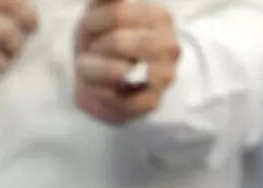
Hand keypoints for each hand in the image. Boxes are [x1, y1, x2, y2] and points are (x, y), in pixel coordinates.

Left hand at [74, 0, 179, 123]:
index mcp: (160, 16)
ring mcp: (166, 76)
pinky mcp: (154, 102)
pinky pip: (119, 100)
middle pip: (118, 43)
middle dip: (95, 48)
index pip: (117, 15)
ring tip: (94, 71)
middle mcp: (170, 46)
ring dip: (93, 72)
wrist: (99, 79)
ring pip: (118, 73)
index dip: (92, 23)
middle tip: (95, 52)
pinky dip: (101, 95)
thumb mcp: (98, 10)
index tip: (92, 30)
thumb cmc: (100, 40)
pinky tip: (102, 89)